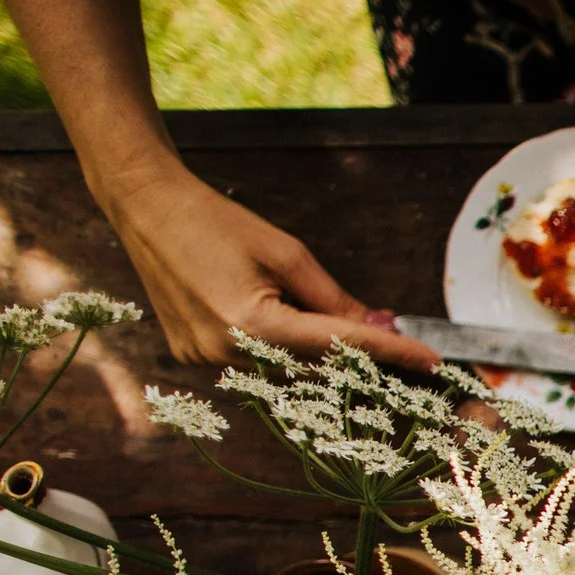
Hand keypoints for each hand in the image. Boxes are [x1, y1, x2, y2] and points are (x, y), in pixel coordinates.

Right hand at [96, 163, 440, 369]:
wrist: (145, 208)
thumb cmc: (215, 221)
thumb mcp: (286, 254)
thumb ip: (333, 299)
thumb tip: (376, 326)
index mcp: (251, 325)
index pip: (338, 345)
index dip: (389, 351)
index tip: (429, 359)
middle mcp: (226, 353)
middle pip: (313, 365)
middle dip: (356, 354)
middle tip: (396, 341)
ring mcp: (206, 360)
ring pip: (286, 366)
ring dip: (317, 350)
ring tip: (326, 317)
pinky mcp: (194, 356)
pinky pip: (256, 360)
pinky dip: (281, 346)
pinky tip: (283, 318)